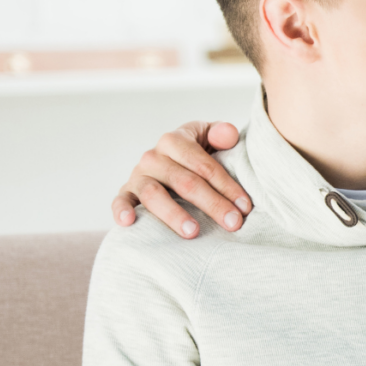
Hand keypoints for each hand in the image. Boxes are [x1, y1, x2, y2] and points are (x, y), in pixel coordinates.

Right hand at [110, 120, 250, 237]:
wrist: (168, 159)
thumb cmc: (196, 152)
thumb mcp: (209, 136)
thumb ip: (221, 133)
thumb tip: (229, 134)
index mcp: (175, 140)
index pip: (204, 165)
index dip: (227, 186)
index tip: (245, 206)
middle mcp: (153, 156)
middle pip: (185, 182)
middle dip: (212, 204)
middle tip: (233, 223)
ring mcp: (138, 175)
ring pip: (154, 194)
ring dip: (173, 214)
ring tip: (194, 232)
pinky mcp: (126, 191)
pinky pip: (120, 201)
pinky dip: (121, 210)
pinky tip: (129, 223)